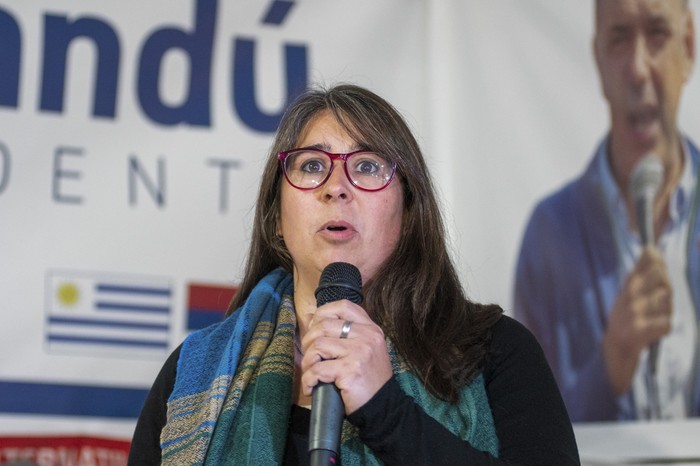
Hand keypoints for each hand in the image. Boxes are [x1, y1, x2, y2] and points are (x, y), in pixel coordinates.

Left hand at [299, 300, 392, 413]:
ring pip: (318, 345)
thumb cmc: (368, 378)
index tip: (315, 327)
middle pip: (324, 325)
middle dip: (308, 341)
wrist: (383, 406)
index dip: (323, 312)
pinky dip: (308, 380)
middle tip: (309, 356)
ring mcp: (360, 352)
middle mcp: (367, 336)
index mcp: (370, 329)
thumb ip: (340, 333)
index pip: (343, 306)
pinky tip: (311, 387)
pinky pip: (317, 370)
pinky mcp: (350, 371)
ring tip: (310, 373)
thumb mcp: (361, 349)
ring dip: (307, 362)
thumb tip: (309, 317)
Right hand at [603, 246, 671, 394]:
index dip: (657, 258)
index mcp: (627, 285)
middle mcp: (629, 295)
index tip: (657, 259)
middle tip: (658, 299)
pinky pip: (666, 323)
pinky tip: (655, 331)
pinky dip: (664, 328)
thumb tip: (651, 248)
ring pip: (667, 300)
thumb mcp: (627, 294)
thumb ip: (639, 273)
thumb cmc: (624, 321)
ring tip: (655, 318)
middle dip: (666, 286)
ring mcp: (634, 312)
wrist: (612, 353)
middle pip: (662, 277)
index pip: (647, 260)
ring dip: (667, 310)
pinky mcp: (639, 331)